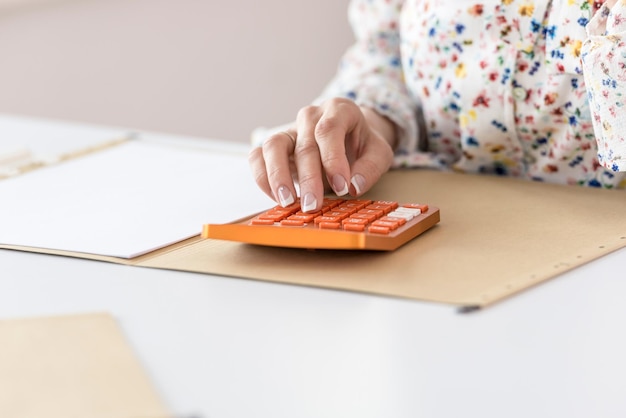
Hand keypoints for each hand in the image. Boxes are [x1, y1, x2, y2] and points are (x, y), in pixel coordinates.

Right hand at [248, 98, 396, 211]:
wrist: (347, 138)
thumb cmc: (362, 145)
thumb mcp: (379, 153)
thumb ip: (371, 168)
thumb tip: (354, 186)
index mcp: (339, 110)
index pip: (329, 129)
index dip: (333, 159)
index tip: (342, 188)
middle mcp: (310, 116)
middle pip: (304, 144)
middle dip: (309, 179)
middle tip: (313, 205)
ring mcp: (289, 129)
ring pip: (273, 146)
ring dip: (278, 176)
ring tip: (287, 203)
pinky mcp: (275, 146)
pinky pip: (258, 156)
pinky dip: (263, 178)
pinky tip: (277, 198)